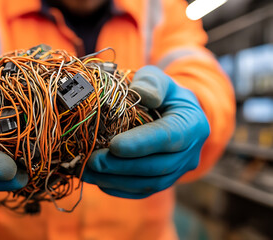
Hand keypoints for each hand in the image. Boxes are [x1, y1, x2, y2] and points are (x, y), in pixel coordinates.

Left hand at [82, 66, 209, 197]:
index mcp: (193, 123)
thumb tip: (143, 95)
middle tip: (92, 161)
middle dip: (122, 166)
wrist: (168, 111)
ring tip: (87, 172)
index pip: (169, 137)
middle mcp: (191, 152)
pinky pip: (143, 191)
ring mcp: (179, 170)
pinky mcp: (164, 181)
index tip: (114, 146)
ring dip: (116, 180)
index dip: (142, 143)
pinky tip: (97, 181)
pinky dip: (119, 188)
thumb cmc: (158, 91)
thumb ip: (151, 82)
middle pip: (158, 166)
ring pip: (150, 184)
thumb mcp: (157, 79)